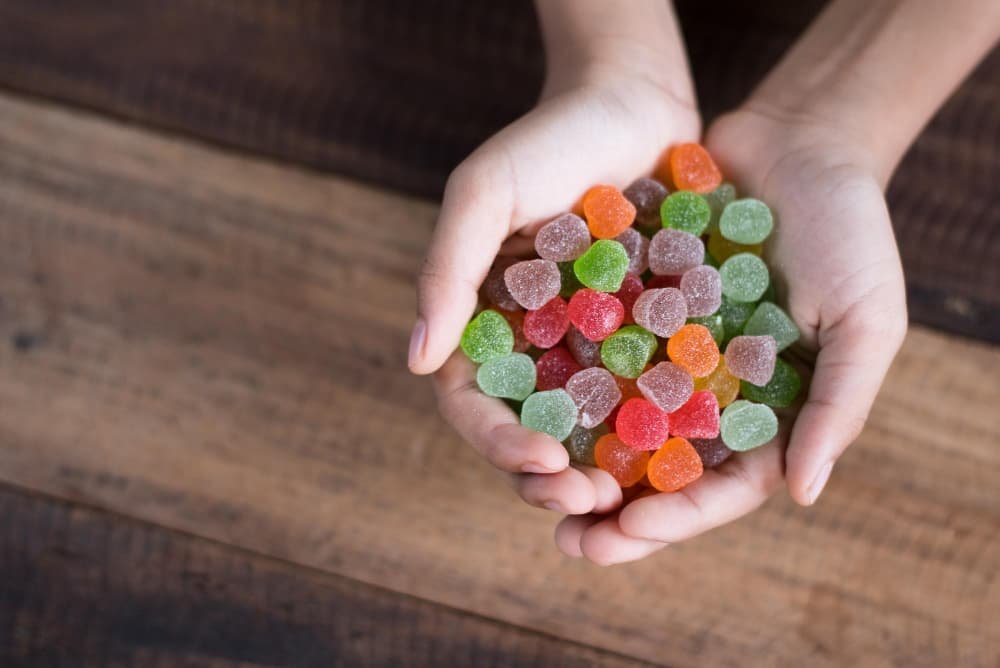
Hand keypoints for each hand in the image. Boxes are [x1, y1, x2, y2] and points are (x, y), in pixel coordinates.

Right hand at [410, 68, 700, 516]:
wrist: (632, 102)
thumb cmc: (547, 140)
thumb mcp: (483, 194)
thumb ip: (445, 271)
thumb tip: (417, 361)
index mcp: (482, 323)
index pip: (472, 403)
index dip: (497, 442)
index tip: (539, 460)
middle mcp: (533, 346)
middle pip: (528, 431)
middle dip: (550, 477)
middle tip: (590, 500)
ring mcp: (590, 347)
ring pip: (588, 431)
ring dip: (604, 472)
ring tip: (633, 497)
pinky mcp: (646, 337)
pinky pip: (649, 394)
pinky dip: (660, 430)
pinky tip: (687, 454)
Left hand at [557, 107, 907, 563]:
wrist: (800, 139)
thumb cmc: (850, 230)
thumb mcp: (866, 318)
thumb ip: (837, 405)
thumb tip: (804, 495)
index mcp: (764, 413)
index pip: (719, 488)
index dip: (676, 517)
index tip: (626, 530)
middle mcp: (705, 392)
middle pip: (654, 472)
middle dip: (611, 509)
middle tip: (564, 536)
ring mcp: (662, 351)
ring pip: (611, 422)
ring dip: (574, 457)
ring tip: (531, 481)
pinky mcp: (628, 306)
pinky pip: (590, 349)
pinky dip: (562, 376)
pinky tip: (522, 396)